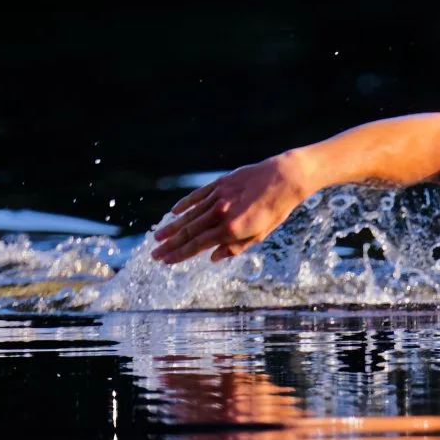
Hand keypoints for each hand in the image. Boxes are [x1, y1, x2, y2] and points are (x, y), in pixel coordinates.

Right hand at [150, 154, 306, 263]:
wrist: (284, 178)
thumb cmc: (275, 210)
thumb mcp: (260, 235)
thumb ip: (235, 247)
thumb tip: (213, 257)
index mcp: (231, 229)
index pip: (198, 245)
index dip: (180, 254)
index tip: (166, 261)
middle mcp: (221, 213)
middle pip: (189, 232)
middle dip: (170, 245)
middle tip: (155, 254)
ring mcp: (218, 197)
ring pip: (189, 215)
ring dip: (172, 227)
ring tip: (158, 237)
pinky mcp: (219, 184)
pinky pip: (197, 196)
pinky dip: (184, 204)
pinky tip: (173, 212)